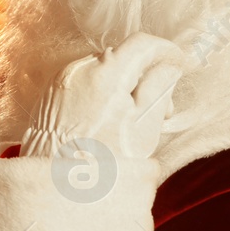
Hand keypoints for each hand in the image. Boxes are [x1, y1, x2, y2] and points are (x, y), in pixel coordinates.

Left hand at [22, 32, 182, 161]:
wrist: (60, 186)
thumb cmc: (106, 161)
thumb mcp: (144, 126)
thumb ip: (159, 89)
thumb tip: (169, 67)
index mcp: (106, 74)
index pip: (141, 44)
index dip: (165, 51)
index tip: (179, 63)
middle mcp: (79, 70)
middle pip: (122, 58)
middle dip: (145, 76)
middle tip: (162, 108)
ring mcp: (61, 81)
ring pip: (102, 71)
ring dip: (122, 86)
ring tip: (132, 120)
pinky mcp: (50, 95)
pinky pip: (82, 83)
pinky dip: (99, 93)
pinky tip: (106, 121)